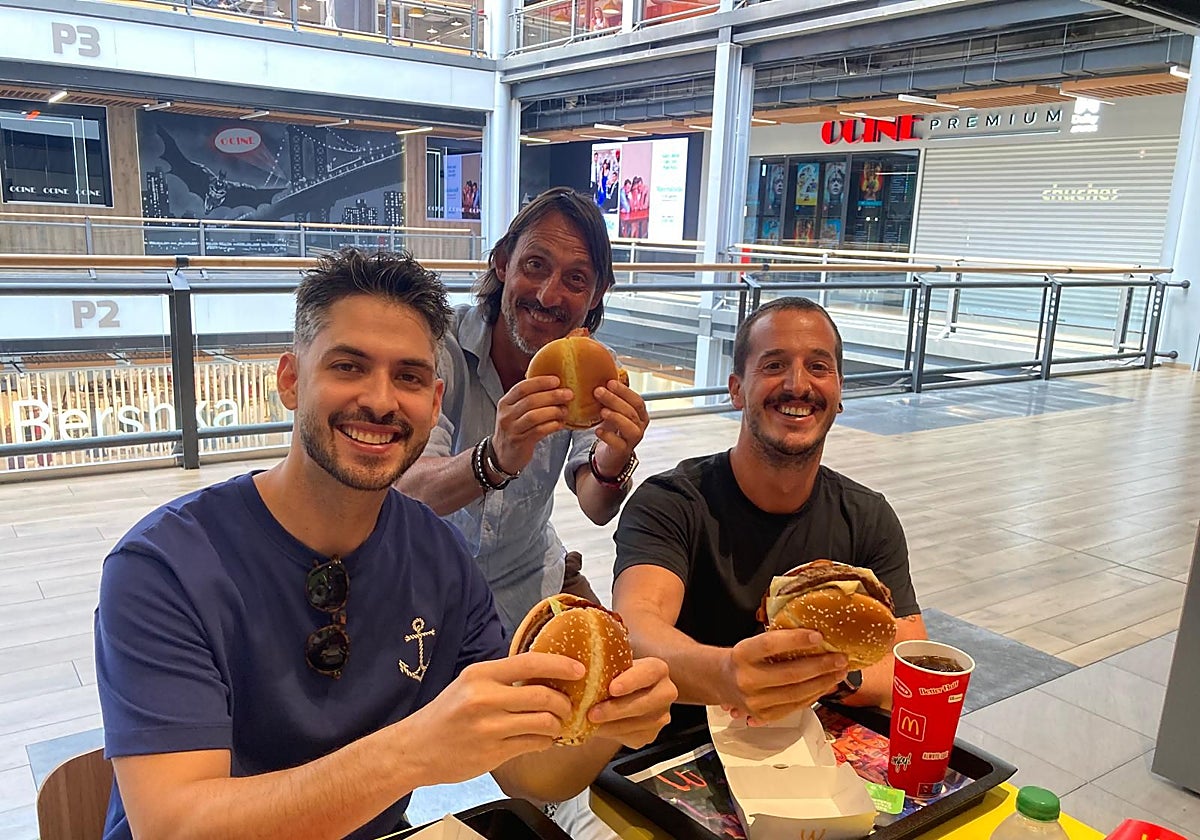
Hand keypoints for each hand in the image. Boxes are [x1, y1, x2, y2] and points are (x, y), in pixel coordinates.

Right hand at [398, 653, 579, 785]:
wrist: (415, 749)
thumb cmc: (446, 714)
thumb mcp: (469, 684)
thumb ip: (502, 679)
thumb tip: (544, 675)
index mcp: (480, 675)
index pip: (529, 662)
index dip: (560, 665)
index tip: (579, 669)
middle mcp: (484, 698)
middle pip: (543, 696)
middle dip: (564, 702)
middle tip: (568, 706)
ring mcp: (489, 728)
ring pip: (543, 723)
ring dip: (556, 724)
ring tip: (555, 725)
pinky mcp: (492, 753)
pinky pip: (533, 744)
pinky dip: (545, 741)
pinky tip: (540, 739)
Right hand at [491, 376, 571, 474]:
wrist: (502, 454)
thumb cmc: (515, 428)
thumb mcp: (514, 411)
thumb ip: (529, 398)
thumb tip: (555, 386)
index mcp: (505, 402)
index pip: (522, 387)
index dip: (540, 382)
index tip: (556, 380)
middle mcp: (506, 415)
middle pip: (530, 401)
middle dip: (552, 396)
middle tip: (568, 394)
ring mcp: (512, 429)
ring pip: (534, 416)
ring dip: (554, 411)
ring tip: (565, 411)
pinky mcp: (520, 442)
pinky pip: (539, 431)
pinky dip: (552, 425)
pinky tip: (560, 423)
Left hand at [587, 657, 676, 749]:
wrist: (622, 694)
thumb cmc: (615, 674)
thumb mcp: (612, 662)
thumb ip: (603, 663)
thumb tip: (578, 665)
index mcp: (657, 669)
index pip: (648, 673)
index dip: (631, 681)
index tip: (611, 689)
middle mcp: (665, 692)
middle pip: (645, 703)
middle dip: (617, 709)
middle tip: (592, 713)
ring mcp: (661, 715)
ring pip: (640, 724)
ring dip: (612, 725)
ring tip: (589, 723)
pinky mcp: (651, 734)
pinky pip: (634, 737)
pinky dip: (614, 734)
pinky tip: (598, 729)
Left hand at [591, 378, 648, 478]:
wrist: (611, 456)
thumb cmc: (614, 431)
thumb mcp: (615, 412)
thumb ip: (612, 399)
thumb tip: (599, 377)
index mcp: (640, 415)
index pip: (637, 400)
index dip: (624, 391)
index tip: (610, 382)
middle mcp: (640, 426)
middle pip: (631, 411)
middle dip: (615, 400)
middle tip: (598, 391)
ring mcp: (632, 440)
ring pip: (629, 427)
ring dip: (615, 417)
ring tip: (602, 410)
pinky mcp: (622, 451)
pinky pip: (618, 443)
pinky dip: (608, 436)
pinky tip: (598, 430)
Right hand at [719, 631, 847, 725]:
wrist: (722, 681)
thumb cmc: (743, 659)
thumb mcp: (752, 643)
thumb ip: (779, 641)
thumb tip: (816, 637)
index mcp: (742, 655)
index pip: (770, 644)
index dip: (796, 640)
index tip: (818, 636)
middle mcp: (746, 680)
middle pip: (790, 673)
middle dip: (821, 666)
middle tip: (840, 658)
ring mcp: (755, 702)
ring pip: (797, 693)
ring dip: (823, 682)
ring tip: (839, 672)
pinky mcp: (764, 716)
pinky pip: (796, 706)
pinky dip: (814, 695)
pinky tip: (825, 685)